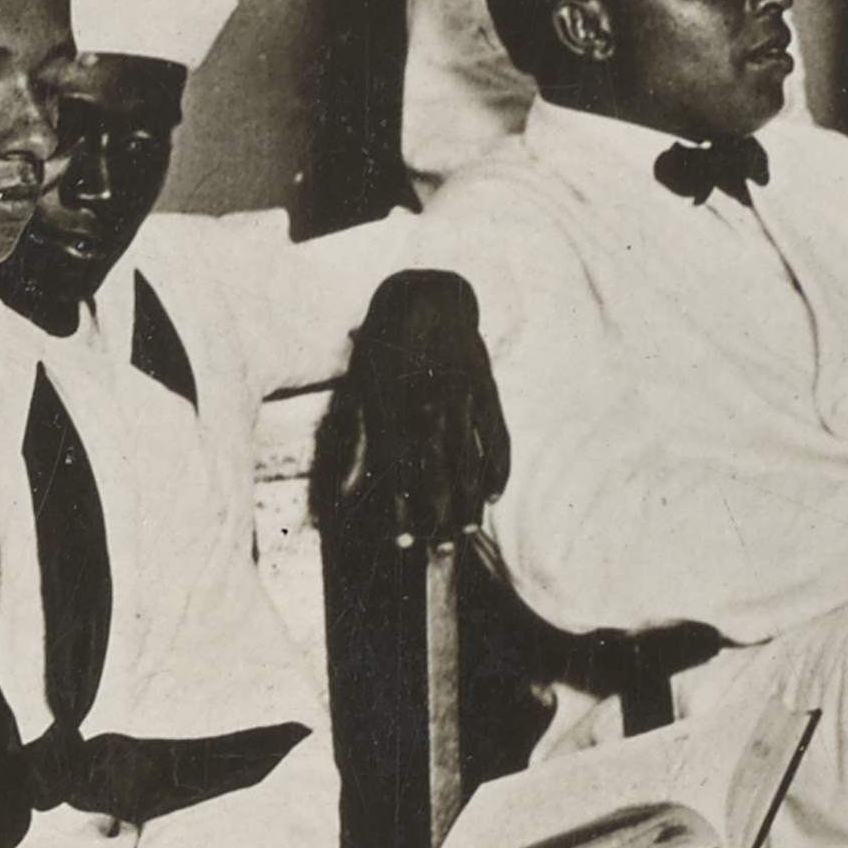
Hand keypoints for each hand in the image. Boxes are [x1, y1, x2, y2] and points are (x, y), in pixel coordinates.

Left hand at [319, 275, 509, 554]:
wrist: (426, 298)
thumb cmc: (384, 349)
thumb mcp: (360, 389)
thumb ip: (359, 438)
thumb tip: (350, 484)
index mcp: (396, 410)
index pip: (402, 474)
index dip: (404, 511)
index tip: (404, 542)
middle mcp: (432, 410)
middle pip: (441, 476)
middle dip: (440, 517)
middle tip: (441, 549)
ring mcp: (465, 402)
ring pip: (470, 462)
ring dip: (468, 501)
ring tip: (466, 532)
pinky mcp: (487, 392)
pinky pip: (497, 438)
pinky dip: (497, 468)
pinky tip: (494, 495)